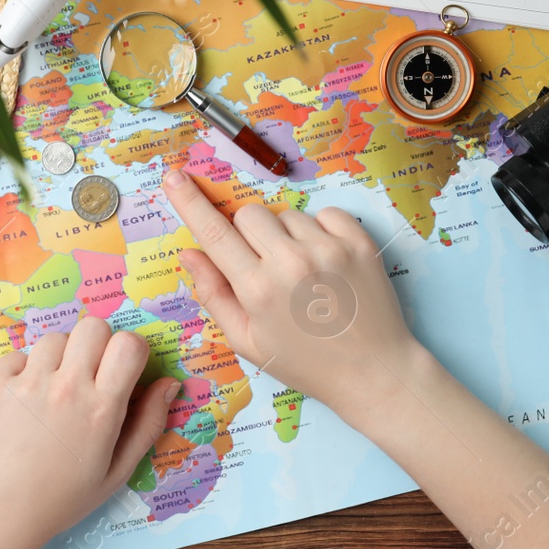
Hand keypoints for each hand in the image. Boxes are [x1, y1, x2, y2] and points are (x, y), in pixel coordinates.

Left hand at [0, 316, 178, 548]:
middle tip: (89, 375)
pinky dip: (23, 370)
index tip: (124, 370)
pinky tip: (23, 400)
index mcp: (101, 408)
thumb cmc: (60, 500)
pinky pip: (18, 354)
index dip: (132, 351)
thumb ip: (148, 425)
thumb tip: (170, 384)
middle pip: (93, 326)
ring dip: (60, 357)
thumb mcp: (116, 473)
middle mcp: (67, 386)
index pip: (129, 344)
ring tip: (52, 391)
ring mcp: (28, 381)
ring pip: (55, 338)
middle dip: (97, 344)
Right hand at [162, 168, 423, 416]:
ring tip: (304, 272)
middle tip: (264, 265)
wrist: (374, 372)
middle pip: (249, 214)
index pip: (213, 233)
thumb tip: (188, 253)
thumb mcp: (249, 342)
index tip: (173, 176)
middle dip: (248, 234)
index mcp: (257, 290)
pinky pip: (325, 212)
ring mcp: (328, 249)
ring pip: (286, 214)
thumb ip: (214, 295)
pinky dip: (320, 230)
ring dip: (286, 235)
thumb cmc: (305, 362)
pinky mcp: (358, 242)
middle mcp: (291, 262)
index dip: (189, 202)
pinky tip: (327, 262)